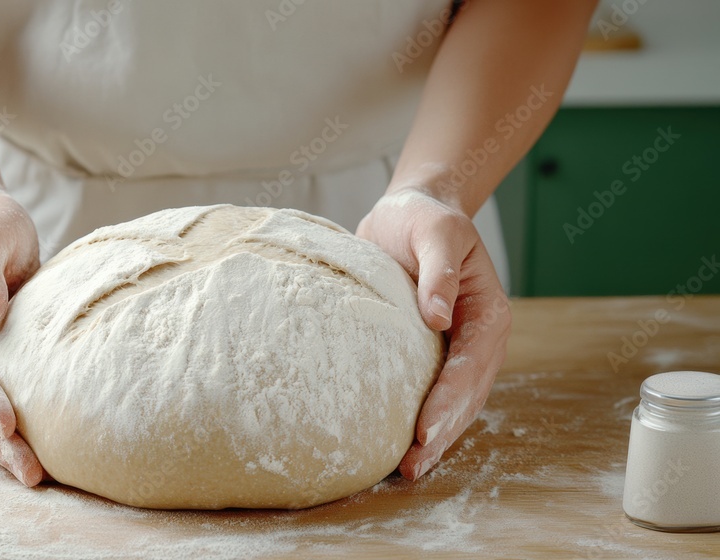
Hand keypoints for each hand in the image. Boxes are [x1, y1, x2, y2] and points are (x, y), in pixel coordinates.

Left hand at [356, 187, 510, 480]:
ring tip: (408, 469)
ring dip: (435, 438)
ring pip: (455, 404)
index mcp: (488, 313)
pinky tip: (400, 445)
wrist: (412, 213)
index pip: (470, 366)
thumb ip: (438, 272)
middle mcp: (480, 339)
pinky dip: (422, 421)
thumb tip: (438, 318)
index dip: (448, 401)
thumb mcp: (436, 232)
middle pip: (466, 396)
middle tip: (413, 465)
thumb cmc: (424, 219)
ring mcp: (459, 350)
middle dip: (442, 433)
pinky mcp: (434, 354)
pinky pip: (433, 393)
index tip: (424, 429)